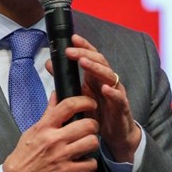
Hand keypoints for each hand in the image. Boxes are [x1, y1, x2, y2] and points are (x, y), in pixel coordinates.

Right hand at [2, 93, 99, 171]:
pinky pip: (90, 164)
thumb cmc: (23, 157)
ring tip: (86, 146)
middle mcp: (54, 140)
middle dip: (93, 126)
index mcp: (45, 127)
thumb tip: (56, 94)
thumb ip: (48, 114)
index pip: (68, 106)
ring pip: (92, 142)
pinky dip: (90, 164)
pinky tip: (83, 163)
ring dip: (92, 144)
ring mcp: (61, 157)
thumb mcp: (32, 131)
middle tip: (90, 129)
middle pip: (87, 124)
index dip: (84, 101)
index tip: (91, 104)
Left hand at [56, 33, 140, 161]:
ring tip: (84, 63)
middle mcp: (108, 81)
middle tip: (70, 51)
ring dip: (96, 68)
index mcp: (97, 76)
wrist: (115, 133)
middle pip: (100, 61)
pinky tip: (105, 89)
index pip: (92, 56)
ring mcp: (116, 92)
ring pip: (109, 75)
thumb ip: (66, 80)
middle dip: (85, 54)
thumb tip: (50, 63)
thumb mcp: (79, 94)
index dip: (84, 46)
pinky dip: (113, 93)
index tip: (72, 38)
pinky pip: (119, 98)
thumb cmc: (98, 112)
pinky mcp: (121, 107)